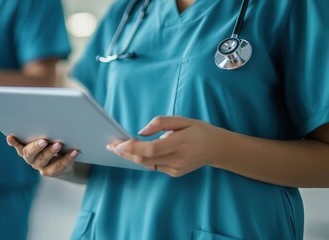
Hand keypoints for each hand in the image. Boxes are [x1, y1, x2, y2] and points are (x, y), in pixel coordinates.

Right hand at [6, 135, 79, 176]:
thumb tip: (46, 117)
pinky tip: (74, 151)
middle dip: (35, 146)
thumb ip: (42, 132)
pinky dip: (68, 158)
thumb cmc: (52, 144)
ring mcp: (40, 167)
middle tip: (43, 140)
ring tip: (58, 144)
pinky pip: (59, 166)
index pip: (18, 145)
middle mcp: (31, 159)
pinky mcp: (52, 172)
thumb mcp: (46, 138)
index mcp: (26, 149)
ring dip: (51, 151)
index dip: (14, 142)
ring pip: (44, 159)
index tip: (10, 137)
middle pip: (29, 154)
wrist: (64, 164)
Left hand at [106, 116, 228, 176]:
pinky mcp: (175, 173)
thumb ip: (160, 123)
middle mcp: (177, 159)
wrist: (217, 148)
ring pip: (147, 164)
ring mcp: (176, 168)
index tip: (118, 143)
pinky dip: (143, 159)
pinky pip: (154, 166)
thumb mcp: (183, 119)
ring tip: (117, 148)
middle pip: (144, 159)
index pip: (150, 149)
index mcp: (179, 143)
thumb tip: (141, 132)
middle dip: (125, 152)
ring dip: (131, 157)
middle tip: (111, 145)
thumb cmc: (199, 130)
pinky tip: (134, 153)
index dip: (132, 148)